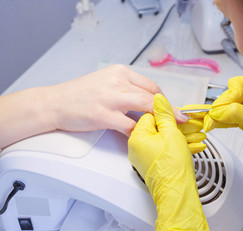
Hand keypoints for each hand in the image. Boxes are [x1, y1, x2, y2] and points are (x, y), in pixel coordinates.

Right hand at [49, 65, 188, 135]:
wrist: (54, 102)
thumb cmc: (79, 95)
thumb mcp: (106, 83)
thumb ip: (126, 90)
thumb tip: (146, 102)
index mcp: (120, 72)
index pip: (151, 85)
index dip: (165, 99)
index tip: (171, 110)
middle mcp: (118, 81)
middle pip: (152, 95)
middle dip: (169, 109)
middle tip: (181, 121)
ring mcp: (111, 97)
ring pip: (145, 106)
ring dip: (161, 119)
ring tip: (171, 129)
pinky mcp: (103, 114)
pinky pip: (129, 125)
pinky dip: (140, 132)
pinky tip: (146, 138)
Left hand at [128, 94, 210, 230]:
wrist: (177, 194)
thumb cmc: (172, 168)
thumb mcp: (171, 134)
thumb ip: (165, 114)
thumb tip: (158, 99)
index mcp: (137, 137)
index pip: (150, 115)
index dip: (167, 114)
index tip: (178, 115)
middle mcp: (137, 147)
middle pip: (158, 127)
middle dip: (178, 126)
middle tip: (191, 125)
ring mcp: (145, 156)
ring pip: (165, 139)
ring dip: (182, 137)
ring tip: (198, 136)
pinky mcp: (154, 164)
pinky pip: (166, 150)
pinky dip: (179, 147)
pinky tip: (194, 145)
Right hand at [204, 76, 242, 194]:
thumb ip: (234, 114)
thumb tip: (215, 112)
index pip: (238, 84)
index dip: (229, 95)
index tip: (222, 109)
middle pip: (230, 96)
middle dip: (220, 107)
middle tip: (211, 119)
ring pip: (228, 107)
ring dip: (218, 115)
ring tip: (209, 124)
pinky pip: (229, 117)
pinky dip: (221, 121)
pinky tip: (213, 125)